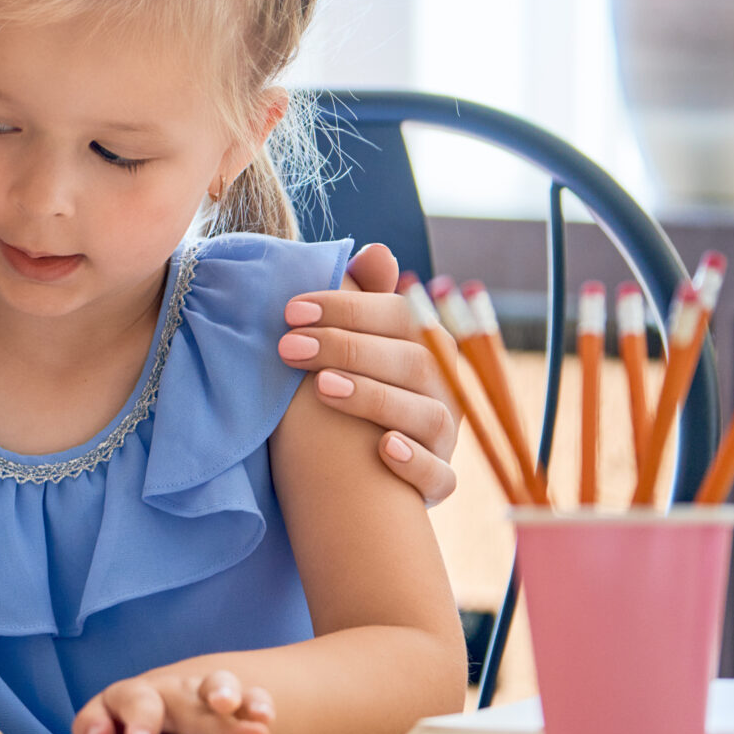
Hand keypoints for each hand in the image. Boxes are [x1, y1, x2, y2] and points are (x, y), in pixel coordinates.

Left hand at [75, 666, 273, 733]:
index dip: (121, 725)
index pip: (121, 705)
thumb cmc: (140, 724)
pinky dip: (258, 706)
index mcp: (128, 699)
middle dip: (159, 717)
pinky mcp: (236, 702)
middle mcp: (165, 691)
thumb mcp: (115, 732)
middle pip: (163, 697)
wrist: (178, 700)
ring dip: (220, 693)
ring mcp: (201, 693)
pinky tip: (264, 719)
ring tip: (228, 706)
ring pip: (212, 685)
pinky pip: (251, 698)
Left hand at [278, 243, 459, 504]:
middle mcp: (443, 390)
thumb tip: (378, 251)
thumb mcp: (348, 347)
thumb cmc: (344, 394)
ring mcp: (444, 438)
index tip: (291, 310)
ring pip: (429, 415)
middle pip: (414, 362)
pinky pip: (440, 477)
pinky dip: (416, 463)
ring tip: (323, 388)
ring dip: (376, 398)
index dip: (349, 309)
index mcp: (423, 349)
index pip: (400, 317)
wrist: (346, 476)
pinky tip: (383, 449)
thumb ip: (362, 302)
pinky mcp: (438, 481)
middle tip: (289, 348)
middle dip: (349, 350)